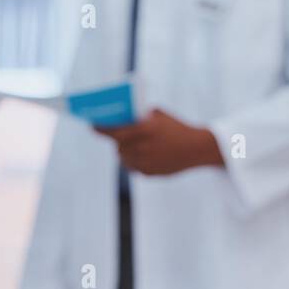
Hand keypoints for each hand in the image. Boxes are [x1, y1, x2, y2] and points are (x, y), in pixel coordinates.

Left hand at [95, 109, 223, 175]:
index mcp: (144, 129)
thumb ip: (140, 117)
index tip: (92, 125)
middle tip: (118, 135)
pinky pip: (134, 167)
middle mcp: (142, 147)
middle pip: (118, 146)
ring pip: (124, 158)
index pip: (114, 131)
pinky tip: (144, 154)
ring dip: (125, 151)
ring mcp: (145, 162)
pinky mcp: (148, 173)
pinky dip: (135, 160)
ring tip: (134, 144)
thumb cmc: (177, 127)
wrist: (196, 148)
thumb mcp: (159, 115)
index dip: (101, 128)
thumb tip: (123, 116)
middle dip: (117, 140)